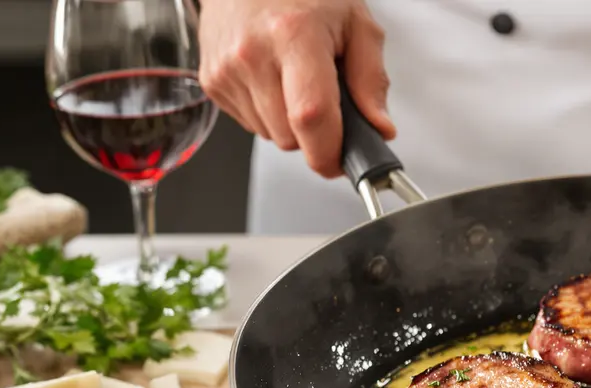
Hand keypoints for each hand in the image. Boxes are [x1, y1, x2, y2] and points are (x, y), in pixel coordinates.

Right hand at [198, 0, 394, 177]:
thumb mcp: (355, 23)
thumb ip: (371, 79)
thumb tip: (379, 129)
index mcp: (294, 34)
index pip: (311, 117)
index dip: (329, 152)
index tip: (341, 161)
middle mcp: (252, 53)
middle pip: (291, 136)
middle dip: (314, 132)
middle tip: (323, 96)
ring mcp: (226, 69)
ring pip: (271, 136)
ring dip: (289, 122)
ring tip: (293, 79)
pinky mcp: (211, 81)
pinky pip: (250, 124)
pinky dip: (268, 112)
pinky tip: (271, 78)